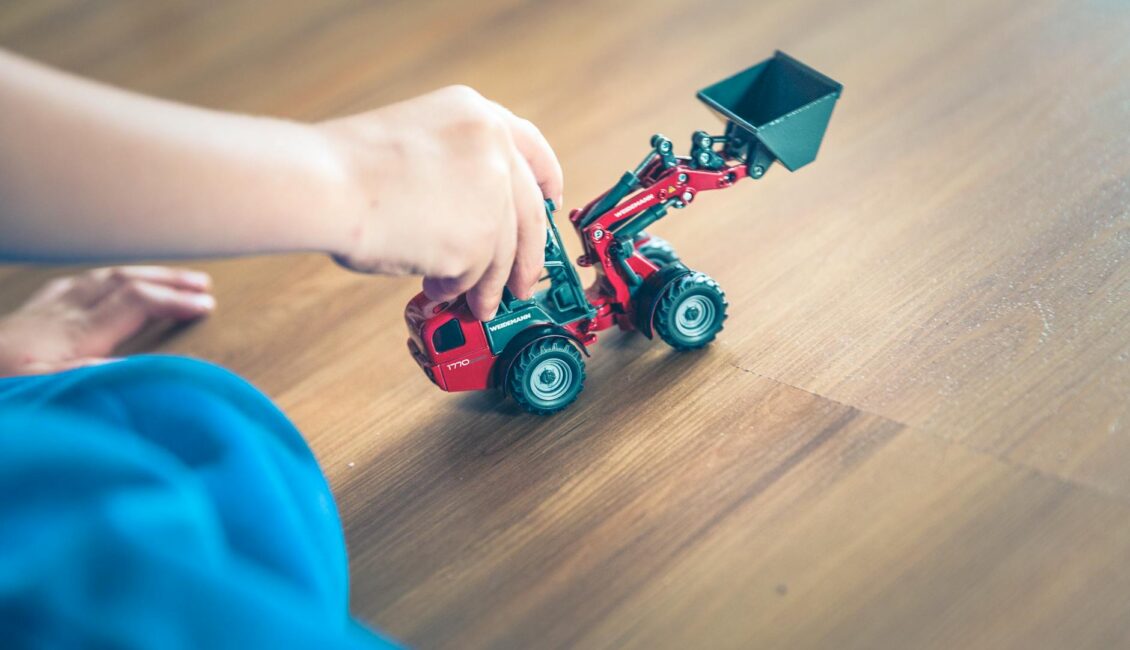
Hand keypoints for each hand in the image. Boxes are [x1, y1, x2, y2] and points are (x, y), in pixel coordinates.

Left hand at [0, 266, 213, 376]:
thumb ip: (93, 375)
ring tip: (168, 278)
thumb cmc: (1, 387)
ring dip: (140, 275)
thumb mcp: (44, 391)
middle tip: (203, 283)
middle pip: (124, 282)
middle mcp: (60, 315)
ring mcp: (41, 312)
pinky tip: (103, 284)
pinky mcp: (24, 318)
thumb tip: (141, 364)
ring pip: (99, 279)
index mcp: (73, 336)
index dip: (175, 301)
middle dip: (167, 280)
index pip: (137, 303)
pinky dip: (100, 280)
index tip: (207, 306)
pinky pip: (70, 287)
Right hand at [319, 85, 562, 319]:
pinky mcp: (480, 240)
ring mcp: (491, 196)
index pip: (532, 147)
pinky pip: (476, 276)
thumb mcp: (415, 140)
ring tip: (475, 303)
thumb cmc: (346, 167)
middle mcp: (494, 149)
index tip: (551, 200)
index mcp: (475, 114)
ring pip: (504, 254)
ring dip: (489, 285)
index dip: (546, 179)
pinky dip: (458, 289)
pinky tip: (437, 288)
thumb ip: (455, 167)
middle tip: (524, 281)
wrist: (326, 184)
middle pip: (530, 214)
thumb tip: (474, 218)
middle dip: (529, 256)